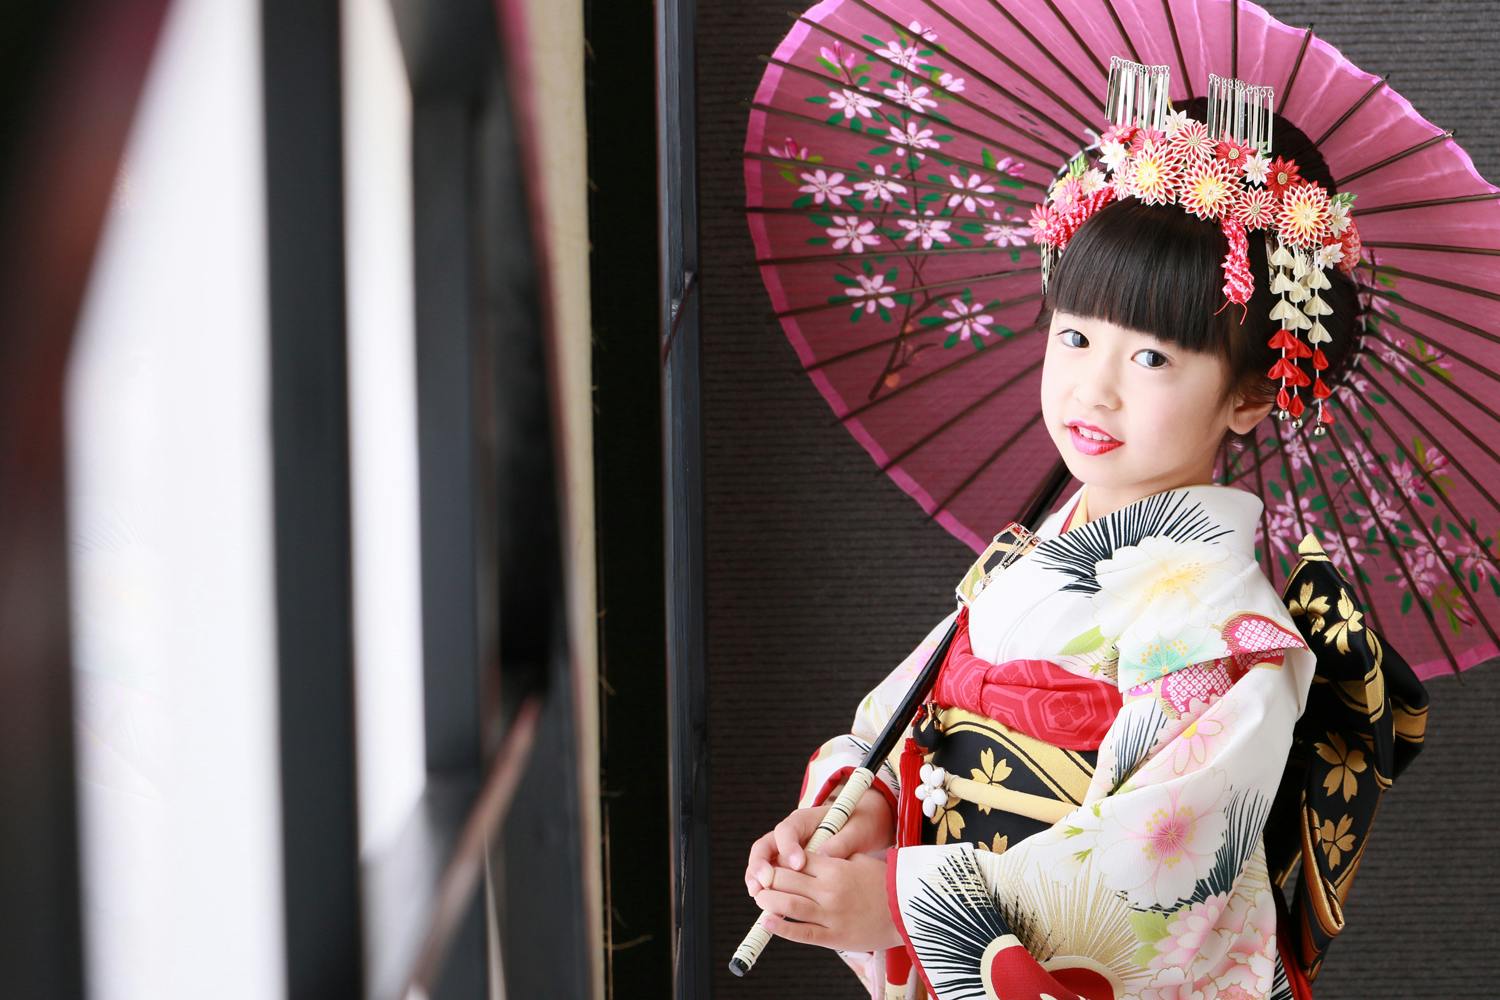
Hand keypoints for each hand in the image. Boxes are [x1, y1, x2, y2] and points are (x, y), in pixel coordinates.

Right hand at [744, 787, 893, 894]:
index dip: (788, 848)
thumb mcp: (857, 830)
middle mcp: (789, 834)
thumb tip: (825, 854)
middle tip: (764, 883)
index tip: (798, 865)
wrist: (861, 824)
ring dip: (757, 879)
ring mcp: (785, 851)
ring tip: (757, 894)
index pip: (787, 831)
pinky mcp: (787, 867)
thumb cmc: (859, 824)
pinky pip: (770, 877)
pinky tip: (768, 906)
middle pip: (764, 847)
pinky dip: (766, 890)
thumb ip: (842, 841)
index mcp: (804, 820)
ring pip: (762, 863)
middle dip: (760, 865)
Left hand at [752, 852, 902, 952]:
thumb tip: (811, 854)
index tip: (770, 863)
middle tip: (759, 880)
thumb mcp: (860, 860)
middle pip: (786, 880)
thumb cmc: (885, 883)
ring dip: (768, 900)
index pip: (796, 860)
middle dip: (767, 879)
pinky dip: (781, 927)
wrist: (909, 911)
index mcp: (835, 868)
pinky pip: (802, 932)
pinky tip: (767, 921)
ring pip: (788, 905)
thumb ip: (834, 857)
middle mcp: (829, 890)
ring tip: (759, 898)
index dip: (778, 860)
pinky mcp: (835, 936)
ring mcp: (831, 914)